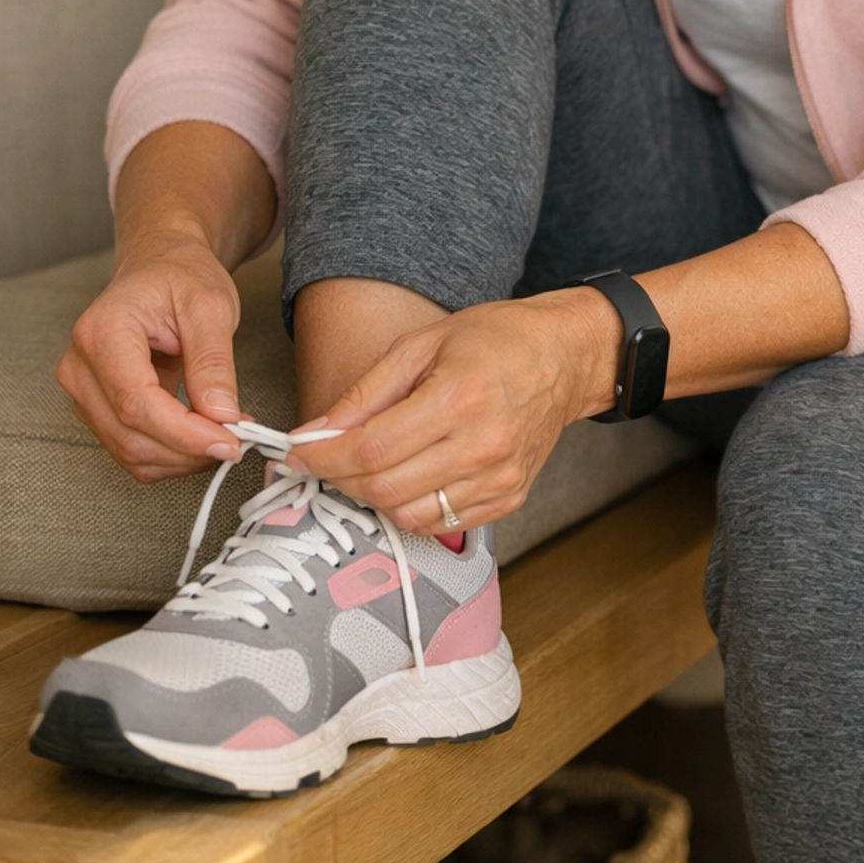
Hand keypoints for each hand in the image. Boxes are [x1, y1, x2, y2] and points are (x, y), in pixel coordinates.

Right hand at [56, 233, 249, 480]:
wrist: (159, 267)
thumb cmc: (179, 276)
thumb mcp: (211, 305)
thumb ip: (213, 361)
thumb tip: (220, 415)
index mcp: (102, 332)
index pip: (136, 403)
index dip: (185, 433)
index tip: (230, 440)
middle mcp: (80, 366)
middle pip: (129, 435)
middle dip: (188, 449)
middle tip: (238, 439)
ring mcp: (84, 391)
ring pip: (129, 451)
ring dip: (181, 457)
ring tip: (224, 433)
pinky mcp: (97, 408)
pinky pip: (130, 448)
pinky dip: (170, 453)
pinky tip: (201, 435)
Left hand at [287, 289, 618, 531]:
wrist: (567, 357)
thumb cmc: (496, 339)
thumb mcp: (423, 344)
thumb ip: (367, 392)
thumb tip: (317, 432)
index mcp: (459, 398)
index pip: (372, 448)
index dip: (324, 458)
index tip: (296, 455)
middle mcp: (484, 446)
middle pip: (386, 488)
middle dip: (340, 480)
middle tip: (323, 461)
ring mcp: (500, 478)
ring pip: (410, 515)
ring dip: (373, 497)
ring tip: (365, 468)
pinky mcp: (509, 498)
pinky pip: (442, 523)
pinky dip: (411, 507)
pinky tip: (406, 477)